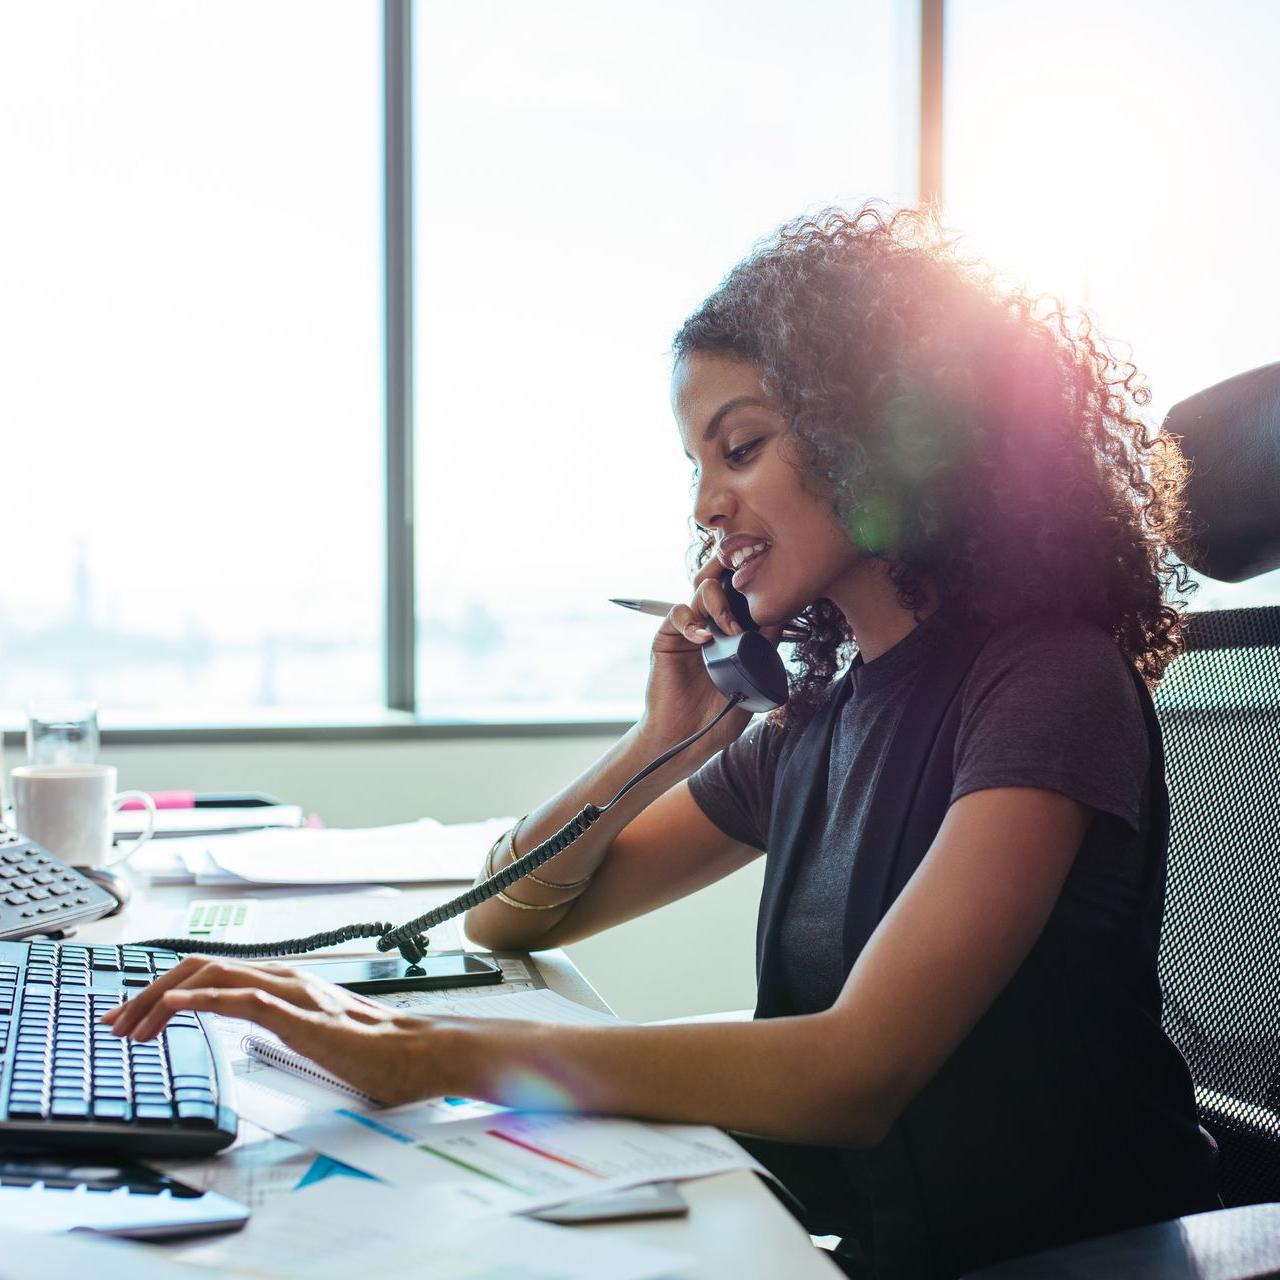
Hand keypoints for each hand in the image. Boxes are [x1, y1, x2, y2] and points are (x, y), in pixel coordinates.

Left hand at [100, 956, 443, 1105]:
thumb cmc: (377, 1050)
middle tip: (115, 1022)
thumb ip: (284, 1026)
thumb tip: (253, 1035)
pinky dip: (204, 999)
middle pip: (202, 968)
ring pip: (215, 976)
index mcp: (285, 983)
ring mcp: (293, 993)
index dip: (165, 989)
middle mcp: (284, 979)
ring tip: (131, 1023)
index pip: (212, 973)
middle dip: (149, 992)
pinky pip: (245, 1000)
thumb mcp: (313, 1035)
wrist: (420, 1053)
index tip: (131, 1016)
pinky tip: (176, 1007)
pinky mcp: (301, 1017)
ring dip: (163, 998)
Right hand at [639, 559, 782, 750]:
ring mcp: (689, 631)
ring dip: (720, 603)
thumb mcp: (750, 684)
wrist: (686, 740)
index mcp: (732, 635)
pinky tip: (704, 641)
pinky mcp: (667, 639)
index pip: (743, 597)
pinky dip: (692, 622)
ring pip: (702, 589)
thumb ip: (763, 653)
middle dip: (735, 575)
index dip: (754, 587)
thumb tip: (779, 621)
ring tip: (731, 630)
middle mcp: (710, 626)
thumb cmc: (717, 719)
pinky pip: (678, 614)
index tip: (772, 590)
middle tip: (748, 587)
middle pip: (722, 582)